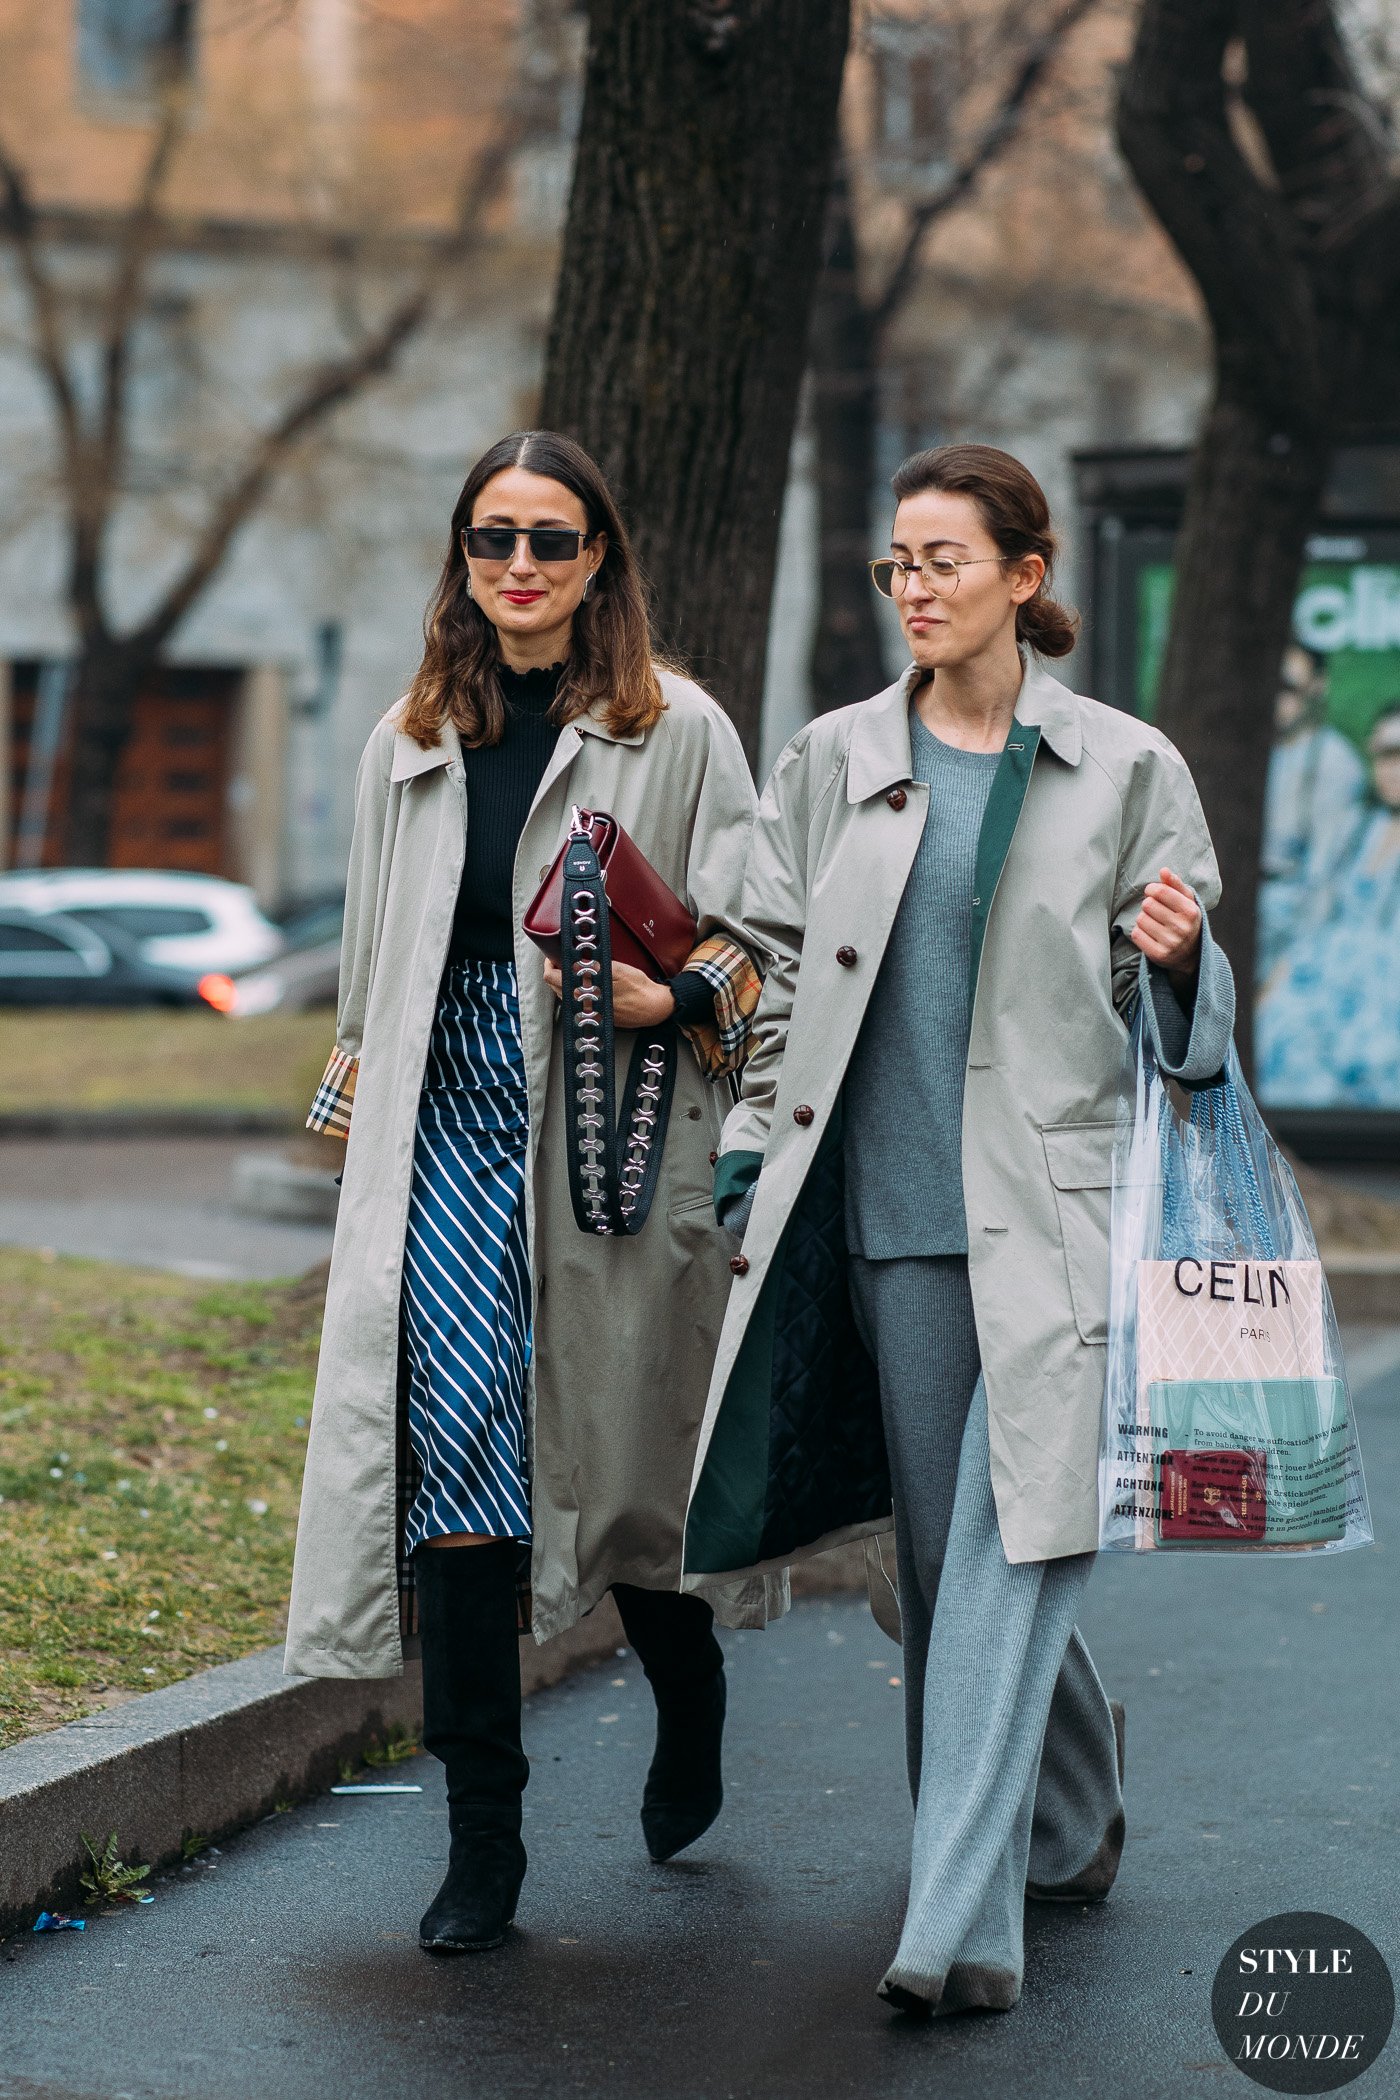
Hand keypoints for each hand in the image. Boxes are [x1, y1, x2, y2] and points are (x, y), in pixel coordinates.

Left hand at [541, 957, 677, 1028]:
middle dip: (556, 971)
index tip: (553, 954)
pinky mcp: (597, 1015)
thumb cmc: (639, 989)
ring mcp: (590, 1012)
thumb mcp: (617, 970)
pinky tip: (585, 982)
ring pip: (566, 995)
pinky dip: (576, 990)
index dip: (549, 963)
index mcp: (585, 993)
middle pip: (555, 987)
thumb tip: (573, 961)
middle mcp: (584, 1005)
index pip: (552, 978)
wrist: (654, 1007)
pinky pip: (578, 1002)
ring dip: (565, 981)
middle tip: (561, 958)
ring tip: (572, 968)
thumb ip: (593, 966)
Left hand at [1130, 867, 1201, 984]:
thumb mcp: (1186, 900)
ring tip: (1154, 923)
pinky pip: (1136, 934)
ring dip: (1143, 918)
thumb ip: (1175, 884)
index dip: (1152, 889)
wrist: (1190, 953)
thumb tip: (1163, 870)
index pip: (1160, 891)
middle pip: (1147, 905)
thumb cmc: (1185, 920)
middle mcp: (1182, 928)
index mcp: (1190, 911)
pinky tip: (1149, 934)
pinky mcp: (1158, 955)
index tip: (1153, 893)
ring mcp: (1170, 943)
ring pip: (1140, 919)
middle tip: (1156, 911)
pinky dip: (1139, 932)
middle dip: (1148, 905)